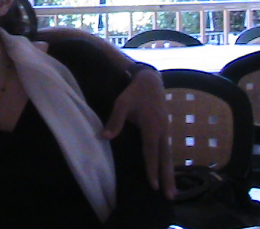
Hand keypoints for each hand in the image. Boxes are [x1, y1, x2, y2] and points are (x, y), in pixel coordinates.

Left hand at [101, 70, 175, 199]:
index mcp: (152, 126)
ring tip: (172, 191)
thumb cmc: (134, 93)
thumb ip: (115, 121)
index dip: (152, 168)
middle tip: (169, 196)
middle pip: (165, 158)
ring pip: (169, 155)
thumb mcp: (121, 103)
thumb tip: (104, 137)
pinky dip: (169, 163)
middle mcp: (163, 130)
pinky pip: (168, 150)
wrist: (150, 81)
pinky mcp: (166, 129)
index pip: (151, 151)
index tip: (153, 184)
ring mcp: (167, 130)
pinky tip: (168, 173)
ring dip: (170, 173)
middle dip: (167, 177)